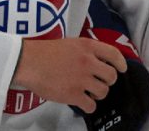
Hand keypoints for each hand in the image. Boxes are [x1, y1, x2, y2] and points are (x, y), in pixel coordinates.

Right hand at [11, 37, 127, 112]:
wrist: (27, 62)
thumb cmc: (43, 52)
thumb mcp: (69, 43)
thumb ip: (85, 51)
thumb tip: (98, 62)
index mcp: (87, 47)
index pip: (114, 55)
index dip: (121, 63)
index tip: (121, 69)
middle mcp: (88, 62)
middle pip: (112, 76)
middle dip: (106, 81)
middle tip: (98, 82)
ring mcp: (82, 79)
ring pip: (103, 92)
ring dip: (97, 94)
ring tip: (87, 92)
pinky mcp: (73, 94)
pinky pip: (91, 105)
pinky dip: (87, 105)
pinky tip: (81, 101)